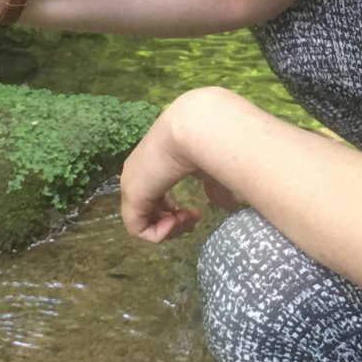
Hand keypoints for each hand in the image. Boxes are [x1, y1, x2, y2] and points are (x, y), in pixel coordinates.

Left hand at [120, 92, 240, 243]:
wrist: (195, 128)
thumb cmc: (205, 143)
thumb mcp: (211, 170)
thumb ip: (215, 189)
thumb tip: (229, 206)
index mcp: (152, 166)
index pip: (155, 198)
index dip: (174, 212)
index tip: (196, 211)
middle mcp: (137, 175)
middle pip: (147, 212)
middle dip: (173, 222)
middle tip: (193, 218)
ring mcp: (132, 184)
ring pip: (142, 223)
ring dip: (169, 229)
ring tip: (187, 219)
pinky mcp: (132, 195)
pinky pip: (137, 229)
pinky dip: (159, 234)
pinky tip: (177, 221)